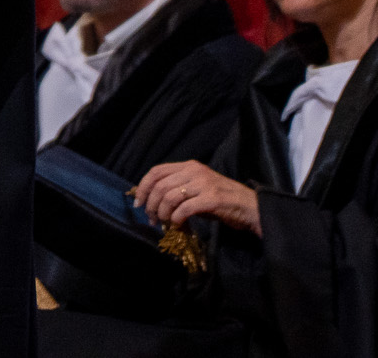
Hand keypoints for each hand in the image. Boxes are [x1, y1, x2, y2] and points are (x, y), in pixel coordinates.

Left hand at [134, 161, 260, 235]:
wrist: (252, 208)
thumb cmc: (223, 201)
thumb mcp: (198, 189)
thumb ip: (178, 189)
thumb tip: (153, 202)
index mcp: (189, 166)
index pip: (156, 171)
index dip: (143, 187)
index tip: (138, 203)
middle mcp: (195, 171)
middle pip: (160, 186)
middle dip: (151, 205)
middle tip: (152, 219)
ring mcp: (204, 184)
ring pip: (169, 197)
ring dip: (163, 214)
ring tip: (165, 224)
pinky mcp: (212, 199)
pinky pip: (185, 209)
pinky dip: (177, 219)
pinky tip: (179, 225)